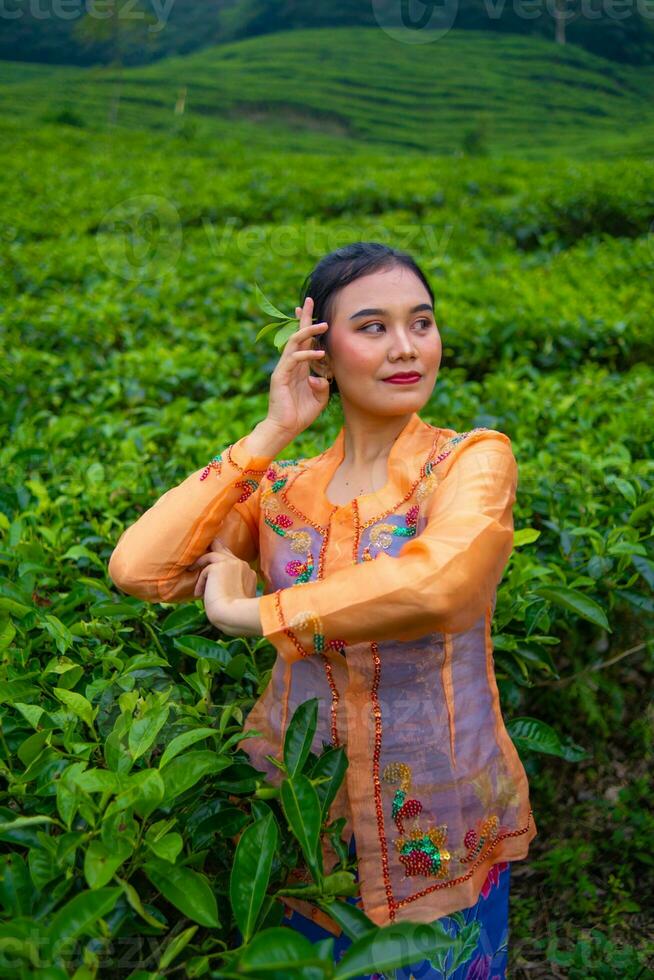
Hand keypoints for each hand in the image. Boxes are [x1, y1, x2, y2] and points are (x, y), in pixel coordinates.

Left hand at [191, 543, 258, 633]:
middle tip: (204, 547)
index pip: (234, 562)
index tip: (212, 571)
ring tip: (191, 567)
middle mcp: (242, 565)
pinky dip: (200, 582)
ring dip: (201, 562)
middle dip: (215, 547)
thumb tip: (213, 590)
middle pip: (225, 550)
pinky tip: (198, 593)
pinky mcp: (219, 566)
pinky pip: (205, 570)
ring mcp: (231, 563)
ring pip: (213, 554)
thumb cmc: (234, 614)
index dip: (223, 564)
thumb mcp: (237, 598)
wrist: (234, 614)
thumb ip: (231, 589)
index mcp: (249, 574)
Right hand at [265, 295, 330, 438]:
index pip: (303, 341)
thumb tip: (322, 376)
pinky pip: (294, 359)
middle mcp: (291, 364)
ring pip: (294, 342)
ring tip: (323, 325)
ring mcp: (284, 368)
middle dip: (304, 318)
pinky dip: (307, 354)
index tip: (311, 308)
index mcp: (299, 367)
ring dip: (308, 332)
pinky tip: (320, 353)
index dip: (307, 325)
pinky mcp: (281, 376)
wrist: (285, 428)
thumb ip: (323, 384)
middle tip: (310, 301)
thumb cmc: (301, 414)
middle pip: (296, 334)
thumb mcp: (319, 397)